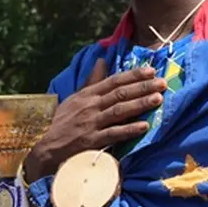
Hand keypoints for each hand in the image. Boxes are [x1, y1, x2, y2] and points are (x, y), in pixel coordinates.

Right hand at [23, 59, 165, 181]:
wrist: (45, 147)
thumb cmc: (63, 123)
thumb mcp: (75, 99)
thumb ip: (92, 81)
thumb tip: (102, 60)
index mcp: (87, 94)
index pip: (114, 81)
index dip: (133, 75)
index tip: (151, 71)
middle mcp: (90, 106)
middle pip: (120, 93)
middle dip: (142, 87)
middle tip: (162, 83)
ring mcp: (91, 123)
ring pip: (119, 110)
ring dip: (140, 104)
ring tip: (158, 99)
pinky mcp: (91, 141)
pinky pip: (113, 133)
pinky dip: (129, 129)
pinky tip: (144, 126)